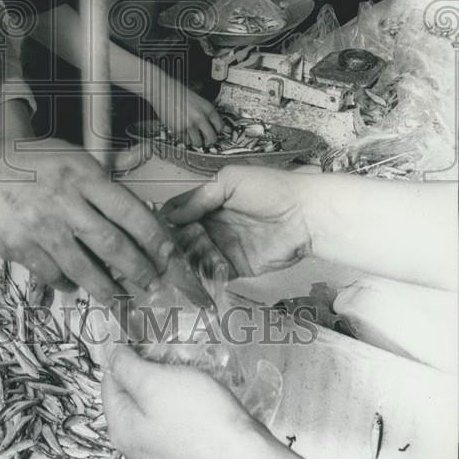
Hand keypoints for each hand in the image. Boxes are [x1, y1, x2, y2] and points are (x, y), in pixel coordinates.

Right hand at [0, 139, 174, 303]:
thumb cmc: (24, 163)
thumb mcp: (67, 156)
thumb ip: (99, 179)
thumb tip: (133, 209)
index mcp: (82, 175)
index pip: (130, 211)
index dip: (154, 238)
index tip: (169, 256)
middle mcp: (65, 201)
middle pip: (113, 245)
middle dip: (138, 270)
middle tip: (150, 283)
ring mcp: (42, 228)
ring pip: (85, 269)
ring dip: (107, 288)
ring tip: (118, 297)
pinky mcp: (21, 248)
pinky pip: (54, 275)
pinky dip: (68, 283)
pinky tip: (74, 284)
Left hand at [102, 343, 254, 458]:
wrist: (243, 457)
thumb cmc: (199, 419)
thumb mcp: (154, 382)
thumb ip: (126, 366)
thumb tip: (110, 354)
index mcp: (121, 432)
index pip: (109, 383)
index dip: (124, 358)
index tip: (141, 342)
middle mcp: (135, 450)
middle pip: (130, 398)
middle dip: (146, 374)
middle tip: (167, 359)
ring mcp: (160, 457)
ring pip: (152, 409)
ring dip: (164, 388)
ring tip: (184, 375)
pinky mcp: (183, 458)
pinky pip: (171, 423)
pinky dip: (179, 406)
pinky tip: (195, 398)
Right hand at [147, 68, 223, 146]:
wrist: (162, 89)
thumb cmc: (177, 91)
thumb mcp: (197, 99)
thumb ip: (204, 111)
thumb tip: (210, 123)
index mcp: (208, 108)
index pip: (220, 126)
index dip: (218, 132)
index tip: (215, 134)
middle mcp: (201, 117)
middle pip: (212, 138)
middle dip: (209, 142)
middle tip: (206, 142)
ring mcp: (190, 124)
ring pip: (198, 143)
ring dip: (195, 142)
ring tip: (192, 138)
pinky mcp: (179, 129)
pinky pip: (185, 140)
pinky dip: (184, 139)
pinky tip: (182, 132)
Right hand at [160, 165, 311, 276]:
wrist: (305, 215)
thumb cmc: (270, 189)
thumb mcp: (230, 181)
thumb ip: (199, 198)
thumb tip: (169, 215)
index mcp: (208, 202)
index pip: (179, 213)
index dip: (166, 221)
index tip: (154, 230)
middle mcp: (212, 225)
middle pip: (183, 238)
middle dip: (173, 245)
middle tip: (165, 251)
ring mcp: (222, 247)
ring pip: (194, 258)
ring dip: (185, 262)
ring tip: (177, 266)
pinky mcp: (235, 268)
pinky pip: (213, 275)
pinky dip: (202, 277)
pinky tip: (193, 277)